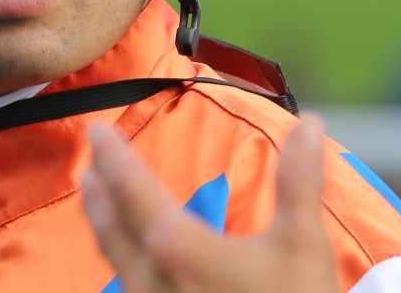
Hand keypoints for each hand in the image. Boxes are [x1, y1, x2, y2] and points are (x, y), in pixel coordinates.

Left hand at [82, 113, 340, 292]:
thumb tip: (310, 124)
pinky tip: (133, 270)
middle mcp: (153, 285)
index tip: (97, 130)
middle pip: (112, 230)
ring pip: (118, 267)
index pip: (135, 191)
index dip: (115, 157)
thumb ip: (299, 180)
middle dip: (99, 195)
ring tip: (99, 207)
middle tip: (90, 166)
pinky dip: (126, 271)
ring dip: (106, 231)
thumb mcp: (303, 246)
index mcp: (181, 251)